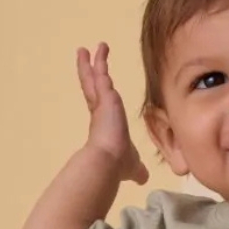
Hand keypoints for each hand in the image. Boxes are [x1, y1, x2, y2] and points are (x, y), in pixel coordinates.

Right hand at [77, 42, 149, 185]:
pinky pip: (102, 74)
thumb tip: (143, 178)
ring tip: (86, 49)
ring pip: (94, 78)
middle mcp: (99, 111)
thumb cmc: (119, 164)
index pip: (99, 103)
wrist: (109, 161)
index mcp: (104, 124)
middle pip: (91, 86)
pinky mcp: (105, 97)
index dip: (97, 92)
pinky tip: (102, 49)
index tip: (97, 82)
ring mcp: (101, 103)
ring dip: (92, 63)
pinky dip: (101, 62)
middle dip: (89, 71)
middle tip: (84, 55)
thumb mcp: (132, 165)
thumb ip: (137, 169)